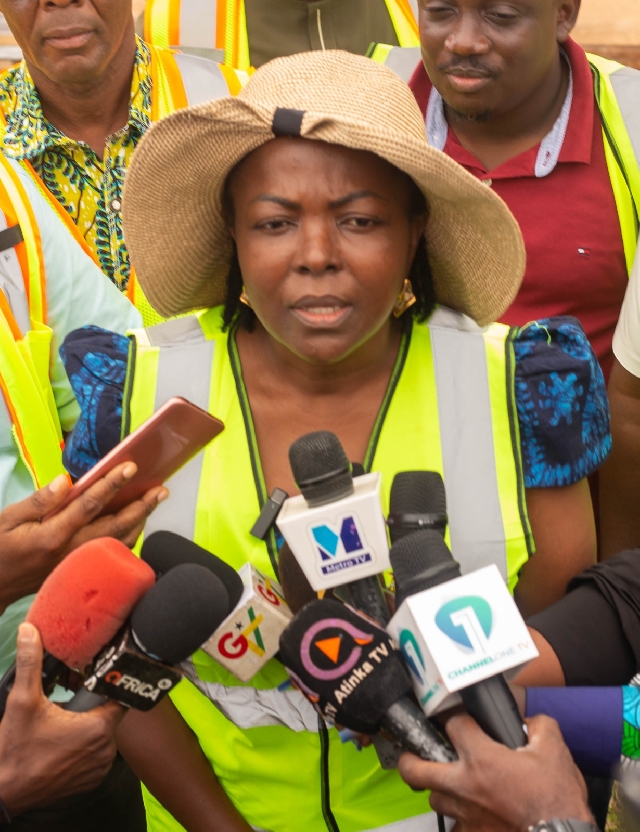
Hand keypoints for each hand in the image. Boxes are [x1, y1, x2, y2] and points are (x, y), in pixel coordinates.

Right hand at [0, 462, 167, 611]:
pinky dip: (129, 538)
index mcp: (52, 536)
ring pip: (118, 543)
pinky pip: (111, 554)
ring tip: (154, 502)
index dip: (111, 484)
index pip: (88, 506)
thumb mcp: (9, 518)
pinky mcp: (80, 572)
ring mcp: (78, 565)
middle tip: (160, 489)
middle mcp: (70, 552)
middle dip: (140, 507)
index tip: (130, 467)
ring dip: (140, 521)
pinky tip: (137, 523)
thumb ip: (40, 500)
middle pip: (114, 527)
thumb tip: (67, 481)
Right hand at [0, 623, 124, 815]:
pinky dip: (83, 747)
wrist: (4, 792)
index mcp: (99, 727)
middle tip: (68, 702)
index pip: (120, 696)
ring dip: (87, 726)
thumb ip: (31, 662)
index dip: (107, 686)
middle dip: (91, 706)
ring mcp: (99, 768)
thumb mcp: (22, 701)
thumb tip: (30, 632)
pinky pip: (95, 754)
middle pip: (109, 714)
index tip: (93, 680)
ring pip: (102, 734)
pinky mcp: (91, 781)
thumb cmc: (15, 751)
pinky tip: (62, 742)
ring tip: (63, 723)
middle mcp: (106, 749)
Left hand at [398, 713, 594, 831]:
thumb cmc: (558, 798)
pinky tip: (470, 816)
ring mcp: (466, 814)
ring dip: (441, 791)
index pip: (453, 725)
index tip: (464, 721)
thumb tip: (531, 724)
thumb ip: (540, 727)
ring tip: (452, 786)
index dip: (459, 719)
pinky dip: (460, 821)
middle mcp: (464, 785)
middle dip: (411, 760)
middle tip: (416, 756)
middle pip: (417, 770)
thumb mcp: (555, 750)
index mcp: (481, 758)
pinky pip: (455, 829)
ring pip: (435, 800)